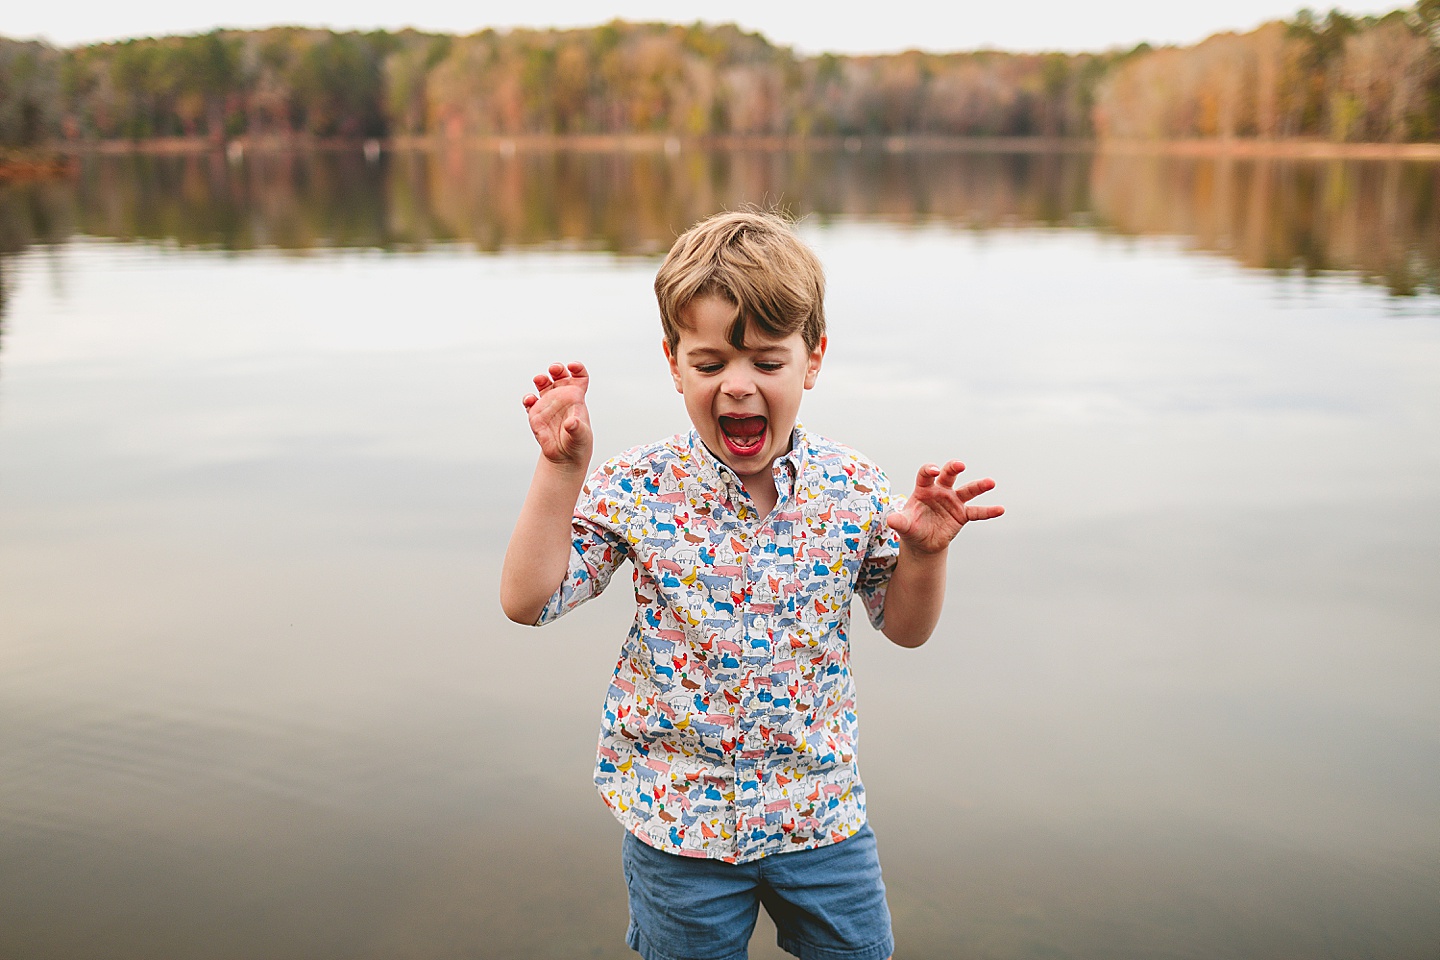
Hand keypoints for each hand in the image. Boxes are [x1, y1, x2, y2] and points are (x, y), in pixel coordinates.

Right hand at [522, 361, 592, 467]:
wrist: (565, 456)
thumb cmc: (578, 443)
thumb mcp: (581, 437)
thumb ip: (577, 428)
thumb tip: (571, 423)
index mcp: (576, 398)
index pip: (578, 377)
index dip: (577, 368)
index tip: (572, 366)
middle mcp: (561, 397)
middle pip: (559, 376)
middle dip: (556, 369)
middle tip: (554, 369)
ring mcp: (547, 404)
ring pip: (543, 385)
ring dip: (541, 379)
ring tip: (539, 379)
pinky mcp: (536, 414)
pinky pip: (530, 402)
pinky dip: (528, 399)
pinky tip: (530, 400)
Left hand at [886, 460, 1002, 554]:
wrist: (922, 542)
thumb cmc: (912, 528)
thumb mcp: (904, 526)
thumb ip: (900, 521)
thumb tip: (892, 520)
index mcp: (923, 489)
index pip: (925, 475)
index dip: (928, 471)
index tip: (933, 471)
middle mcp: (940, 491)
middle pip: (948, 475)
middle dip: (953, 468)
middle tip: (960, 465)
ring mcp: (953, 501)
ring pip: (967, 490)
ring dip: (979, 486)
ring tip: (990, 482)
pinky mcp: (962, 514)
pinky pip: (977, 512)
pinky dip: (988, 511)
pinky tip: (1000, 509)